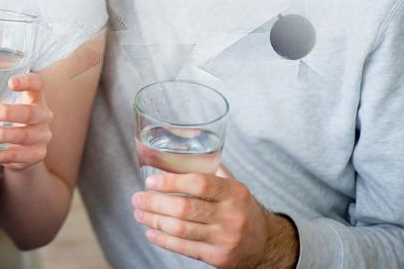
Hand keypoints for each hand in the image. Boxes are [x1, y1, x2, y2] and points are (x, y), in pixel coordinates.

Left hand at [0, 72, 53, 168]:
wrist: (24, 150)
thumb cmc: (7, 119)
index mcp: (34, 97)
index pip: (38, 84)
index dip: (27, 82)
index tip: (11, 81)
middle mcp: (42, 116)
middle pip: (29, 112)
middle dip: (7, 112)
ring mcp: (41, 137)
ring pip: (23, 135)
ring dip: (2, 134)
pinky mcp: (35, 155)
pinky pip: (17, 157)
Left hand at [131, 165, 298, 267]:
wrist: (266, 244)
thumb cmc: (241, 208)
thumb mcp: (234, 186)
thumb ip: (210, 170)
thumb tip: (178, 147)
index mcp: (234, 192)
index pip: (199, 184)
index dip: (171, 182)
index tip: (151, 181)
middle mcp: (231, 216)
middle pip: (184, 208)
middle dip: (154, 203)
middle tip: (137, 198)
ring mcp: (224, 238)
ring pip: (180, 229)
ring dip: (154, 221)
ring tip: (139, 213)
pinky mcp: (218, 257)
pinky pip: (184, 248)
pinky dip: (163, 240)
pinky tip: (151, 232)